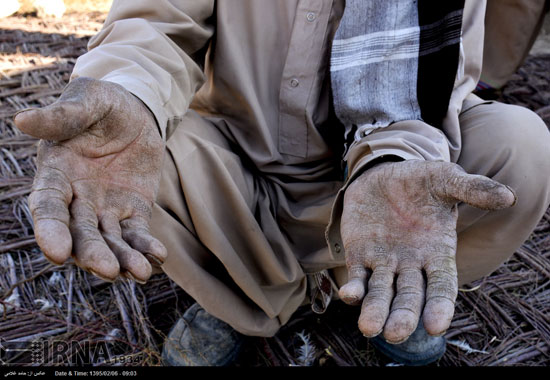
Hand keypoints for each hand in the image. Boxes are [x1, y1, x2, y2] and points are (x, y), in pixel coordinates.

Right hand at [14, 77, 166, 282]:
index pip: (48, 206)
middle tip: (108, 271)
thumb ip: (62, 116)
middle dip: (93, 253)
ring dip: (123, 258)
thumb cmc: (103, 103)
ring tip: (140, 273)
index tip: (57, 253)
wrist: (136, 111)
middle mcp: (78, 197)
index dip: (50, 229)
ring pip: (110, 240)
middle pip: (80, 232)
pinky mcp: (134, 209)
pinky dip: (146, 246)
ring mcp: (106, 207)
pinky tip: (158, 256)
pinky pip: (137, 233)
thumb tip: (23, 120)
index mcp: (57, 172)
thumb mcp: (86, 100)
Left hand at [339, 160, 515, 342]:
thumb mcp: (446, 180)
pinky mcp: (359, 255)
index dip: (439, 306)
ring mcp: (384, 262)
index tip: (436, 325)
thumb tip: (508, 196)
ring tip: (369, 327)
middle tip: (395, 333)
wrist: (384, 175)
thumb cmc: (420, 181)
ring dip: (375, 311)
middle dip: (403, 316)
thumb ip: (472, 189)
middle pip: (409, 297)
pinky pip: (357, 276)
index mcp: (437, 253)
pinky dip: (353, 288)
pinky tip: (349, 295)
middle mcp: (410, 264)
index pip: (441, 285)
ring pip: (380, 293)